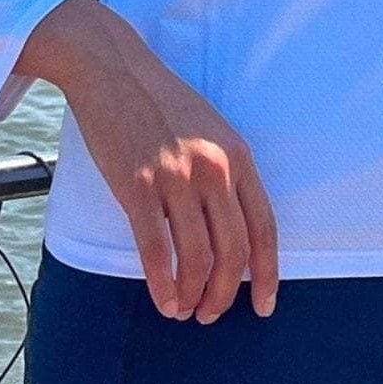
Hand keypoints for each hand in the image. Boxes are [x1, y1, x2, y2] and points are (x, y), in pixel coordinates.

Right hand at [22, 0, 280, 322]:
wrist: (114, 69)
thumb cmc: (161, 103)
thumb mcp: (210, 131)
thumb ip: (226, 174)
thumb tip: (233, 232)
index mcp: (237, 156)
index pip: (263, 228)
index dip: (268, 274)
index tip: (264, 305)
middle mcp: (213, 168)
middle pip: (233, 251)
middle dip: (226, 293)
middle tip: (212, 313)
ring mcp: (176, 176)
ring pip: (197, 256)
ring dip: (194, 294)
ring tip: (184, 311)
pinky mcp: (137, 184)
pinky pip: (156, 248)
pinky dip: (162, 283)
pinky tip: (163, 300)